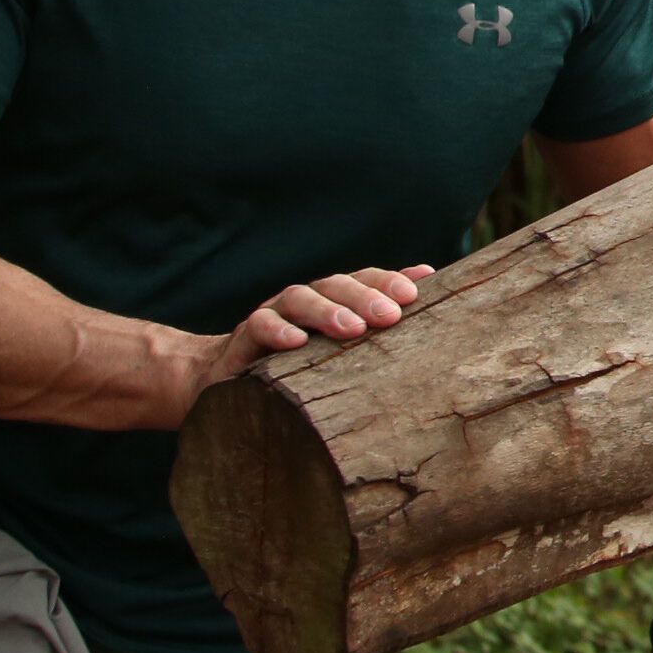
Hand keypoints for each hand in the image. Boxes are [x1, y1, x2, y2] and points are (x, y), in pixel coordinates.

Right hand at [195, 265, 434, 400]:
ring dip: (328, 311)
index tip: (415, 294)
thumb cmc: (297, 358)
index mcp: (331, 297)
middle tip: (391, 316)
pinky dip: (278, 331)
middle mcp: (305, 299)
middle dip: (365, 297)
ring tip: (352, 330)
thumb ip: (377, 311)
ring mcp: (273, 314)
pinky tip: (298, 343)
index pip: (363, 279)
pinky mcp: (243, 339)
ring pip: (300, 299)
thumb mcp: (338, 341)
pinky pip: (260, 327)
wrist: (223, 375)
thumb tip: (429, 278)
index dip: (387, 282)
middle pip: (336, 285)